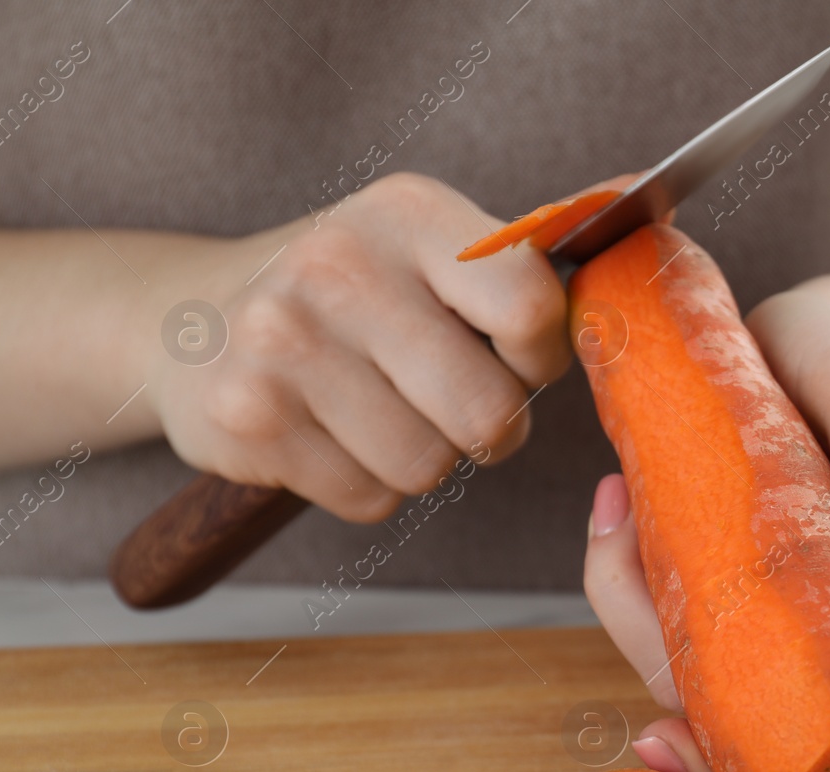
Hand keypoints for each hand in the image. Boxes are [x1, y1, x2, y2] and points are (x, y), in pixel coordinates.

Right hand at [145, 172, 569, 519]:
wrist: (188, 317)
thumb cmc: (349, 293)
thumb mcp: (426, 245)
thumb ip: (524, 263)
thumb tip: (641, 221)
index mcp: (409, 214)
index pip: (529, 307)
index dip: (542, 356)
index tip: (519, 356)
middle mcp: (340, 268)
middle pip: (487, 413)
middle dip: (489, 427)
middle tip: (455, 401)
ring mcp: (282, 343)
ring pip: (428, 466)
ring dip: (425, 460)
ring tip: (384, 411)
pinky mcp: (245, 419)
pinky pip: (367, 499)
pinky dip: (366, 486)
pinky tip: (331, 434)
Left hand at [583, 279, 829, 771]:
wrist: (810, 336)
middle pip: (805, 752)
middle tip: (652, 747)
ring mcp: (781, 619)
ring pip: (719, 698)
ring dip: (651, 663)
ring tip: (618, 547)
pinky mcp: (727, 590)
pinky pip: (675, 632)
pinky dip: (631, 601)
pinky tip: (611, 529)